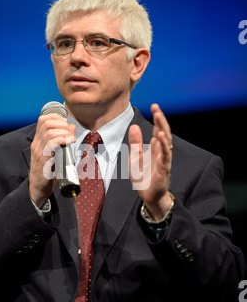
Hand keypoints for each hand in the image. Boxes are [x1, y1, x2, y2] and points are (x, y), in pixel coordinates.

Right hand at [29, 113, 75, 207]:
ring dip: (64, 132)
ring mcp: (38, 151)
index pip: (42, 120)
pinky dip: (62, 140)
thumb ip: (62, 139)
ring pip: (50, 133)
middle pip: (47, 123)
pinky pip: (51, 144)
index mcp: (38, 140)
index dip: (55, 116)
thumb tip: (72, 126)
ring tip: (72, 137)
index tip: (66, 122)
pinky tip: (69, 142)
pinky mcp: (43, 159)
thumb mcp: (55, 152)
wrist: (39, 187)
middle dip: (62, 124)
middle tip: (71, 131)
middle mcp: (36, 143)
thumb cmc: (48, 170)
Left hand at [128, 103, 172, 220]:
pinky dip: (164, 146)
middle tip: (156, 107)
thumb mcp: (135, 157)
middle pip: (164, 132)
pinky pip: (165, 156)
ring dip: (163, 129)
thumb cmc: (144, 177)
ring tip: (159, 118)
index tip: (154, 106)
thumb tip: (134, 126)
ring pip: (166, 142)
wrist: (148, 195)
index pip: (158, 129)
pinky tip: (161, 137)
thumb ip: (135, 143)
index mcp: (155, 148)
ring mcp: (164, 160)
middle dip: (161, 120)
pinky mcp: (163, 169)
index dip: (157, 118)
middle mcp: (161, 151)